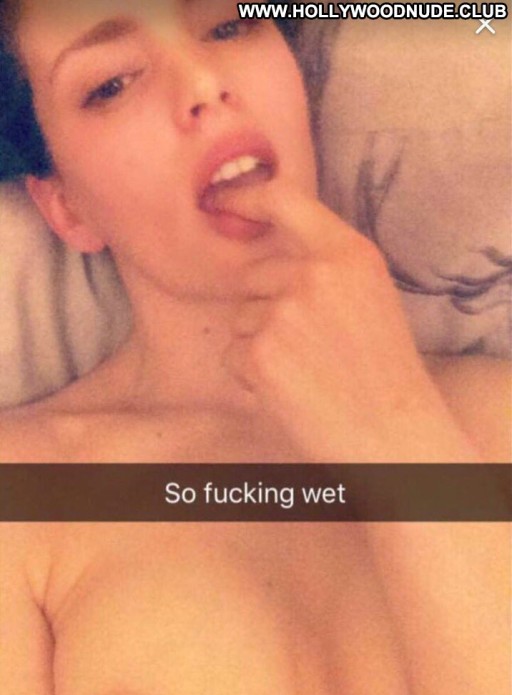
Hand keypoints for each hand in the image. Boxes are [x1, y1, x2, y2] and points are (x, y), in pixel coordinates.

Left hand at [222, 181, 448, 461]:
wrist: (391, 436)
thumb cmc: (383, 374)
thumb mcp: (370, 296)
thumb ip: (326, 265)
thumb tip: (269, 252)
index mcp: (349, 254)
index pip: (284, 200)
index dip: (245, 196)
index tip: (221, 199)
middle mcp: (315, 274)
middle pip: (253, 274)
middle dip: (264, 306)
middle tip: (308, 347)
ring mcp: (284, 313)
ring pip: (240, 317)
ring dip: (259, 344)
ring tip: (305, 372)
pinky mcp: (259, 354)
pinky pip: (232, 354)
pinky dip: (251, 375)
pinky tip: (290, 390)